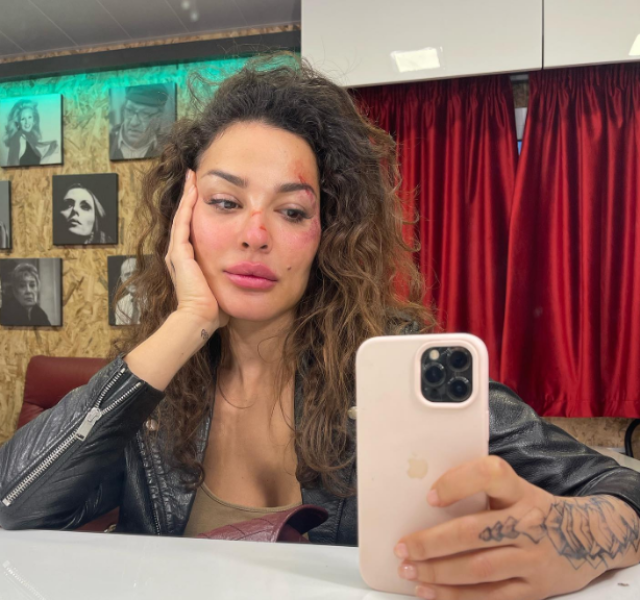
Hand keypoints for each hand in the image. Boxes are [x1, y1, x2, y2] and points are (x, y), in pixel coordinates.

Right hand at [165, 169, 228, 330]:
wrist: (201, 320)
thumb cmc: (214, 311)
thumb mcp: (224, 288)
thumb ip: (231, 280)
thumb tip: (248, 281)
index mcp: (189, 263)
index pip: (193, 231)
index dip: (198, 213)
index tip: (206, 197)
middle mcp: (180, 255)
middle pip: (185, 219)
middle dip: (190, 199)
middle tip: (194, 178)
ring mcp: (177, 253)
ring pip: (182, 217)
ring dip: (188, 196)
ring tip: (192, 177)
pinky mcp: (179, 253)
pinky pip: (183, 222)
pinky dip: (187, 205)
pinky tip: (193, 190)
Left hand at [395, 456, 639, 599]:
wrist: (590, 538)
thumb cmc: (533, 508)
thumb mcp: (515, 490)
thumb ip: (480, 490)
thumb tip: (423, 500)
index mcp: (519, 491)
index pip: (491, 475)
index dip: (458, 482)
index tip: (430, 497)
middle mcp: (528, 523)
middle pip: (475, 532)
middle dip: (432, 543)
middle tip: (402, 548)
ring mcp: (533, 559)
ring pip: (479, 570)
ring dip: (439, 573)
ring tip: (409, 572)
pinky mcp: (536, 590)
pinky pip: (492, 598)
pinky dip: (458, 598)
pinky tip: (431, 594)